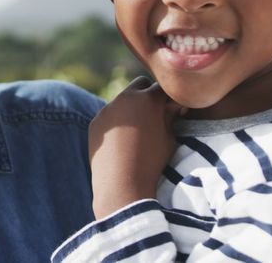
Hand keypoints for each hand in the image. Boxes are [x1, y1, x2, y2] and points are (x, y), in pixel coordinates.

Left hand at [89, 76, 185, 218]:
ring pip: (123, 99)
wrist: (121, 185)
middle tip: (156, 113)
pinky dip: (118, 121)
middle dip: (149, 94)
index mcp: (148, 99)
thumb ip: (171, 117)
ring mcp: (107, 109)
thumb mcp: (170, 139)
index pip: (164, 88)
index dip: (171, 98)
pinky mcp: (96, 122)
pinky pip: (110, 115)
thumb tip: (174, 106)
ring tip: (137, 130)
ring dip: (132, 108)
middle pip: (141, 85)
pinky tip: (122, 140)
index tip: (175, 110)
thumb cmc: (152, 162)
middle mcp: (125, 98)